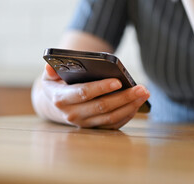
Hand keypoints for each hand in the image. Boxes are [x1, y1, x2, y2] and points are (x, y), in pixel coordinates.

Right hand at [32, 64, 149, 128]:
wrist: (53, 104)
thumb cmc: (56, 84)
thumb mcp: (50, 75)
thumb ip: (51, 69)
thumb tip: (50, 66)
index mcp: (62, 98)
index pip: (83, 93)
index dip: (101, 88)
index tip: (117, 81)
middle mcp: (72, 114)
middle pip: (102, 106)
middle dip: (124, 97)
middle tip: (141, 88)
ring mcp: (84, 123)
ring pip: (111, 117)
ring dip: (130, 106)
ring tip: (144, 93)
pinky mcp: (94, 127)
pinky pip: (114, 124)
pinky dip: (127, 114)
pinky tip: (138, 103)